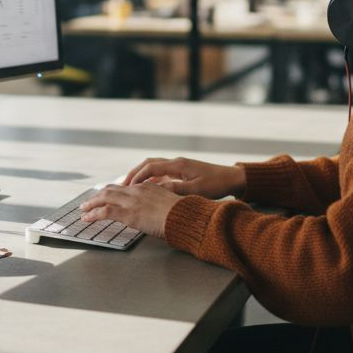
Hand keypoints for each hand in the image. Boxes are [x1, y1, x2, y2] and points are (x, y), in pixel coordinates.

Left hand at [79, 182, 180, 237]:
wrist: (185, 217)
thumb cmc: (182, 215)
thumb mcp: (170, 204)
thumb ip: (159, 204)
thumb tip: (155, 212)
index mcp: (148, 187)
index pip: (125, 187)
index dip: (113, 192)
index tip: (106, 196)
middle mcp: (137, 190)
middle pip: (111, 189)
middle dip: (98, 195)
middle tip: (89, 201)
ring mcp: (132, 201)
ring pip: (104, 197)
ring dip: (91, 203)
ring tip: (83, 209)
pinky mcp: (128, 213)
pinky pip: (105, 212)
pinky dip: (93, 214)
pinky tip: (86, 218)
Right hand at [123, 157, 245, 199]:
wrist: (231, 178)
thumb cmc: (216, 185)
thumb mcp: (196, 190)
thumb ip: (176, 189)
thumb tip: (155, 190)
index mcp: (178, 165)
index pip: (150, 168)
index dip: (137, 177)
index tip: (126, 188)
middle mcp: (176, 162)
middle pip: (148, 164)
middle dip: (133, 174)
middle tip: (121, 186)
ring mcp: (179, 166)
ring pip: (153, 167)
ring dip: (141, 175)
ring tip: (129, 188)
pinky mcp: (182, 171)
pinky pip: (161, 173)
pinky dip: (150, 179)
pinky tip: (146, 189)